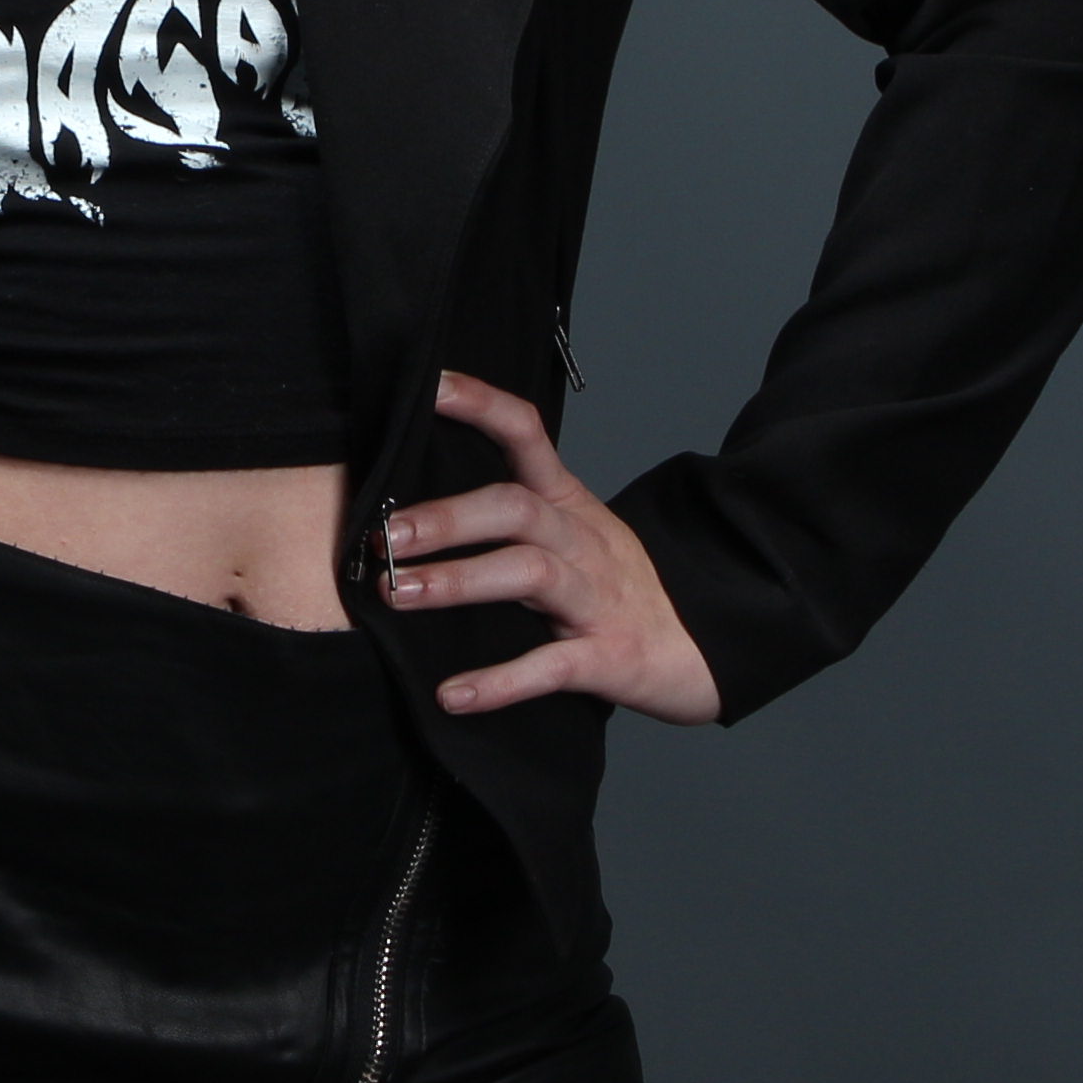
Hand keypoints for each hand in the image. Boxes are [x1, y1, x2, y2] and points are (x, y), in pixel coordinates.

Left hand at [375, 370, 723, 725]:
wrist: (697, 650)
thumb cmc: (616, 588)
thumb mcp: (571, 533)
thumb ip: (509, 516)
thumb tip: (411, 507)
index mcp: (568, 503)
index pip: (526, 433)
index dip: (480, 404)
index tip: (428, 387)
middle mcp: (581, 541)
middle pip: (515, 508)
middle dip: (447, 518)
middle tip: (385, 537)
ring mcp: (595, 598)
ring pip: (529, 573)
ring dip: (460, 581)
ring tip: (400, 595)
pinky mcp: (606, 656)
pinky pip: (549, 666)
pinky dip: (499, 683)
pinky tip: (452, 695)